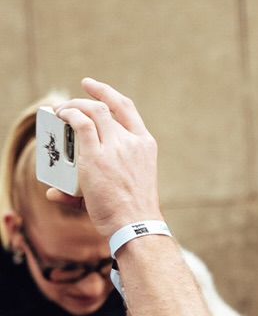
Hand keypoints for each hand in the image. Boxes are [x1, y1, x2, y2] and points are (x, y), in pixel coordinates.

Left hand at [53, 79, 163, 235]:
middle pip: (104, 108)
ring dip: (72, 107)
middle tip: (66, 106)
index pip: (127, 109)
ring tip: (59, 113)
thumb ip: (97, 183)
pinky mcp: (97, 156)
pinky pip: (79, 123)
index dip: (108, 94)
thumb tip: (53, 193)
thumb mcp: (127, 188)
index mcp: (145, 146)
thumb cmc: (132, 215)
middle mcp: (132, 142)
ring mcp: (116, 148)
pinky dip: (67, 115)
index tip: (92, 87)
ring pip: (91, 111)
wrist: (137, 227)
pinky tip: (59, 117)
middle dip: (83, 101)